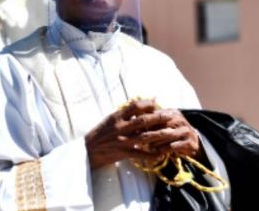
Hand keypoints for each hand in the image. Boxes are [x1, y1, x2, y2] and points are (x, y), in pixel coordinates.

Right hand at [84, 100, 199, 169]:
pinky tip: (161, 153)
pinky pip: (141, 154)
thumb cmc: (101, 133)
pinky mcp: (123, 153)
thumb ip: (124, 114)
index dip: (147, 104)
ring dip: (159, 135)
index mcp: (116, 117)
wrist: (88, 150)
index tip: (156, 103)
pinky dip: (152, 154)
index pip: (134, 106)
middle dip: (158, 118)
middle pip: (142, 121)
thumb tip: (140, 104)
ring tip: (170, 132)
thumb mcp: (110, 119)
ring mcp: (122, 141)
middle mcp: (120, 127)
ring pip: (144, 137)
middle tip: (169, 116)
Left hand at [131, 108, 199, 160]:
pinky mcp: (190, 142)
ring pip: (168, 135)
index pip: (157, 115)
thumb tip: (133, 120)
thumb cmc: (171, 131)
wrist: (191, 141)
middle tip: (140, 140)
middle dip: (151, 133)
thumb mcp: (162, 123)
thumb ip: (151, 119)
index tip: (136, 130)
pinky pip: (175, 146)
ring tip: (149, 147)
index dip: (146, 123)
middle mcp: (180, 119)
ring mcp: (186, 130)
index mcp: (172, 112)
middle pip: (162, 125)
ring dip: (157, 142)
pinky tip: (159, 152)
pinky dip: (165, 149)